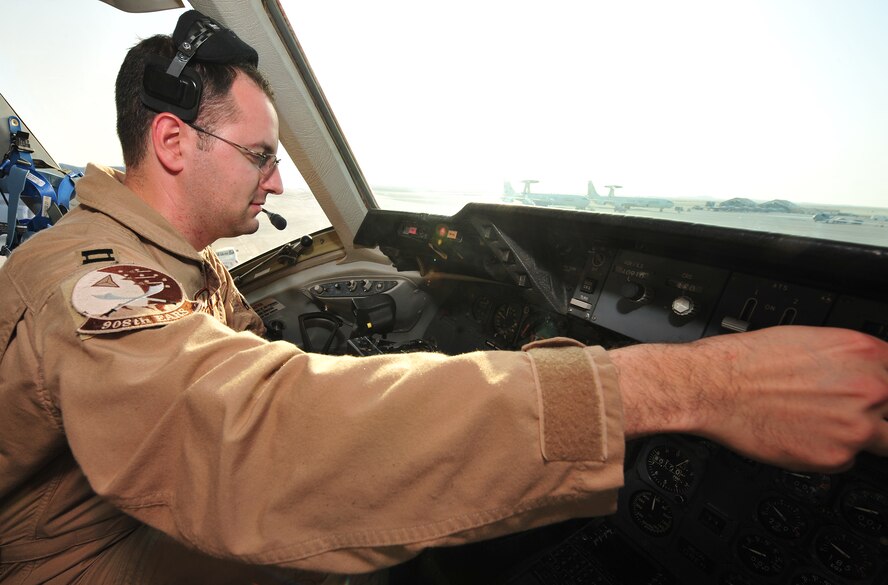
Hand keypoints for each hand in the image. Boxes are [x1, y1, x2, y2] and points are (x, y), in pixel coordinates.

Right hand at [610, 326, 887, 471]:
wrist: (711, 387)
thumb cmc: (745, 361)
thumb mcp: (806, 339)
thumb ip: (847, 358)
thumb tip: (860, 371)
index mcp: (864, 352)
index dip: (885, 385)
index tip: (878, 395)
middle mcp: (870, 388)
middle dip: (876, 412)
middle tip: (843, 410)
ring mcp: (857, 426)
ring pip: (883, 441)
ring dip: (860, 435)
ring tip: (824, 426)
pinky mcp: (836, 457)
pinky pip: (847, 460)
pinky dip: (827, 452)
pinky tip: (800, 434)